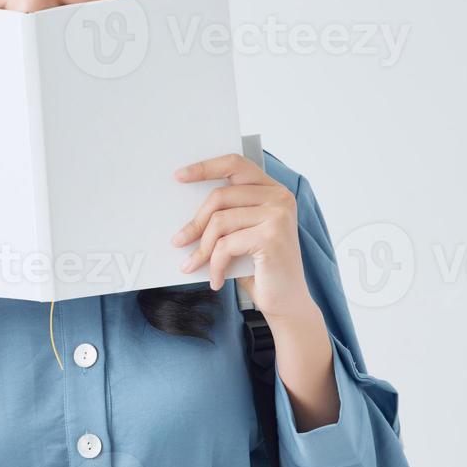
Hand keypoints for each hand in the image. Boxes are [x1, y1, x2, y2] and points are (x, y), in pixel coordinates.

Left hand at [169, 153, 317, 320]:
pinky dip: (215, 265)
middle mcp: (279, 197)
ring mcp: (278, 216)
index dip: (205, 167)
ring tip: (192, 265)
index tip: (179, 176)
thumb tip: (183, 208)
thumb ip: (225, 213)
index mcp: (273, 190)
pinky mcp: (271, 237)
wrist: (287, 302)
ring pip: (219, 222)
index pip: (235, 164)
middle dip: (195, 223)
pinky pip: (226, 245)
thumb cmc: (260, 267)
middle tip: (178, 242)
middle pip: (220, 196)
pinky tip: (216, 280)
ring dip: (202, 249)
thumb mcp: (241, 233)